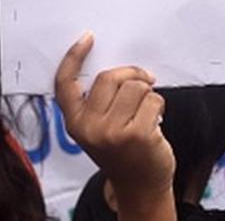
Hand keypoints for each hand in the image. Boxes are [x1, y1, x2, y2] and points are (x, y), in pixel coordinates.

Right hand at [54, 32, 174, 197]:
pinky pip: (152, 99)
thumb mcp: (98, 129)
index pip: (65, 84)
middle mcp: (89, 128)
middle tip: (144, 82)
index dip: (73, 57)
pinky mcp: (137, 134)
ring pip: (134, 86)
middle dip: (131, 75)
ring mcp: (112, 132)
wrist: (140, 185)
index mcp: (75, 123)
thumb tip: (118, 68)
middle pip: (109, 77)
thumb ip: (98, 103)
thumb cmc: (123, 152)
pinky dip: (158, 105)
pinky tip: (155, 122)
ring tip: (146, 111)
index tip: (87, 39)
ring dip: (147, 93)